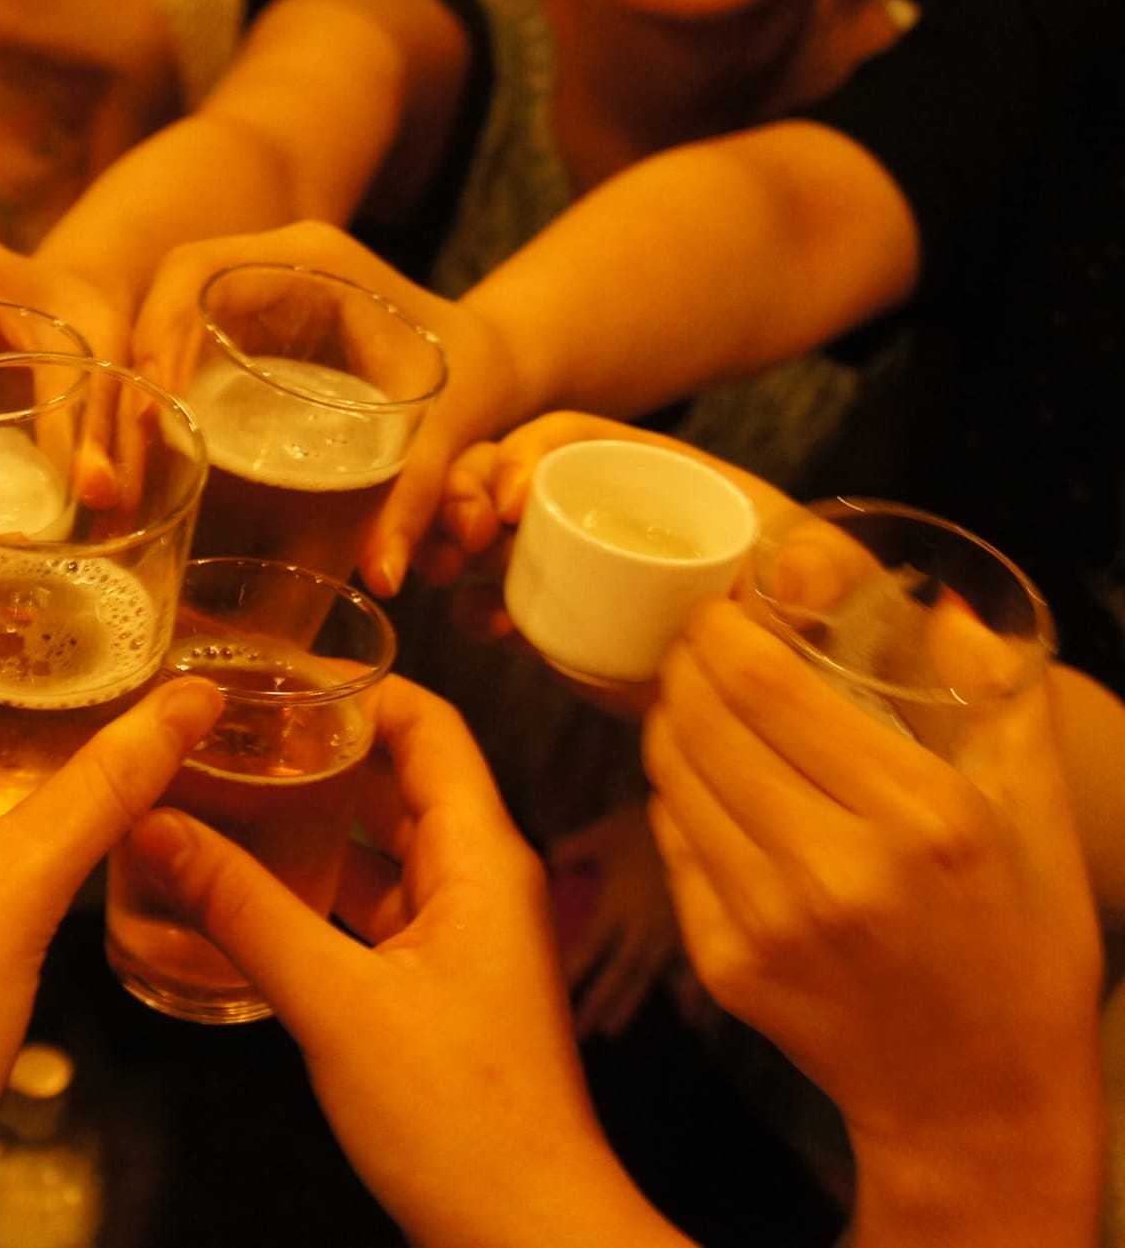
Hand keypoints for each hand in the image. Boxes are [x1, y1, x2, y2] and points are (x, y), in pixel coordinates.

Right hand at [122, 676, 685, 1246]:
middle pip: (400, 779)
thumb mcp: (335, 1002)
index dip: (359, 685)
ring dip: (312, 822)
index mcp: (481, 859)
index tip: (277, 668)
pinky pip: (373, 910)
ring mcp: (461, 939)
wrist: (527, 1233)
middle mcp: (480, 884)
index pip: (430, 724)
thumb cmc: (466, 1123)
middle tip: (230, 732)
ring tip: (224, 799)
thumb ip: (243, 908)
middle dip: (317, 751)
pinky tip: (249, 897)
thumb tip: (160, 828)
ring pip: (382, 848)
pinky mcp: (438, 990)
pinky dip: (316, 890)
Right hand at [129, 222, 495, 596]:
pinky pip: (189, 355)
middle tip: (129, 448)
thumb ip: (417, 490)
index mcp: (311, 257)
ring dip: (142, 387)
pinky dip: (167, 398)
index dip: (160, 327)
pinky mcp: (253, 338)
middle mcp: (272, 268)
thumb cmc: (476, 374)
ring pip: (167, 328)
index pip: (198, 267)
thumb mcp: (450, 421)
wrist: (496, 364)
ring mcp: (256, 302)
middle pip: (164, 300)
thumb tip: (380, 572)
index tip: (156, 399)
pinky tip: (161, 457)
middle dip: (136, 368)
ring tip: (133, 462)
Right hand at [431, 410, 799, 717]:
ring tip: (441, 574)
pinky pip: (497, 604)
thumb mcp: (833, 575)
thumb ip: (822, 571)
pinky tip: (480, 629)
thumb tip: (793, 580)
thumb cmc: (824, 608)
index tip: (511, 500)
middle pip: (509, 475)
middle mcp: (603, 510)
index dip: (528, 453)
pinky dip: (474, 609)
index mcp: (655, 473)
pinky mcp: (562, 624)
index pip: (570, 438)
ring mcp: (576, 566)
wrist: (813, 690)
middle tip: (456, 539)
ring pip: (487, 535)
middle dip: (463, 493)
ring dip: (450, 543)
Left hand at [549, 803, 683, 1038]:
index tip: (549, 1000)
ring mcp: (677, 933)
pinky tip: (689, 1021)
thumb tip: (547, 864)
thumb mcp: (605, 833)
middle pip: (617, 974)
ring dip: (629, 1004)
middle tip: (575, 1033)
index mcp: (618, 905)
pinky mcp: (703, 932)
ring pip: (650, 977)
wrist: (702, 818)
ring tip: (610, 1029)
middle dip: (596, 1004)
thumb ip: (571, 850)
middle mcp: (645, 927)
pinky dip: (694, 998)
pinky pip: (699, 970)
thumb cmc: (648, 824)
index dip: (570, 975)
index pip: (588, 949)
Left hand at [644, 599, 1103, 1237]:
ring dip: (669, 723)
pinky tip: (706, 785)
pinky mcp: (726, 964)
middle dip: (684, 665)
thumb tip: (950, 606)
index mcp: (922, 818)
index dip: (723, 631)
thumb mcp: (1039, 820)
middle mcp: (835, 869)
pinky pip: (671, 847)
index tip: (720, 607)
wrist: (978, 1102)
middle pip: (704, 721)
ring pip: (672, 778)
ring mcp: (770, 923)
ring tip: (690, 700)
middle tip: (693, 642)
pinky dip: (676, 800)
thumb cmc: (1020, 949)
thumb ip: (1000, 703)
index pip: (769, 686)